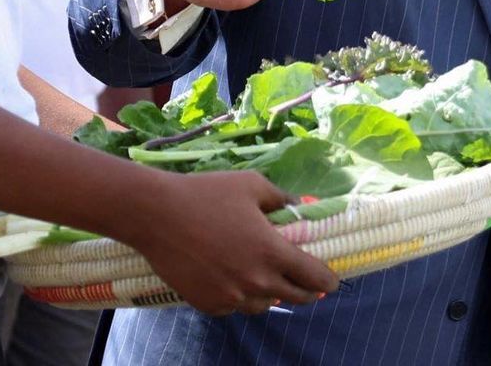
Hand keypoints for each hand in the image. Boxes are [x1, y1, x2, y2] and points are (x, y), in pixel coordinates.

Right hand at [131, 169, 337, 315]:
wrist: (157, 215)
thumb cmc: (206, 193)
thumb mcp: (250, 184)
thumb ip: (280, 198)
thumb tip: (297, 207)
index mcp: (271, 252)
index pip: (313, 276)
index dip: (327, 279)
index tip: (333, 280)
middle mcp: (256, 281)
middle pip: (295, 297)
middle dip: (307, 291)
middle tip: (309, 284)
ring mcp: (232, 297)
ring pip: (264, 304)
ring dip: (271, 293)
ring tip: (268, 278)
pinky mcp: (209, 305)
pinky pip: (235, 306)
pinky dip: (240, 295)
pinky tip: (233, 277)